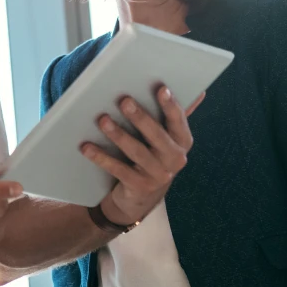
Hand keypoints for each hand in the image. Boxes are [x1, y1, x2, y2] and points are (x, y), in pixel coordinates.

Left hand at [80, 86, 203, 225]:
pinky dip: (101, 157)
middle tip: (124, 101)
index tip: (161, 88)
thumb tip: (200, 90)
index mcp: (183, 142)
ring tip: (102, 120)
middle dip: (140, 117)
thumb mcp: (168, 138)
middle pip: (156, 135)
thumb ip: (176, 116)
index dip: (170, 105)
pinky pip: (118, 169)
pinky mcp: (139, 186)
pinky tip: (86, 147)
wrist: (142, 197)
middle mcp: (175, 159)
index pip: (178, 121)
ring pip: (136, 152)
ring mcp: (158, 175)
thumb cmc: (154, 156)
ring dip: (118, 135)